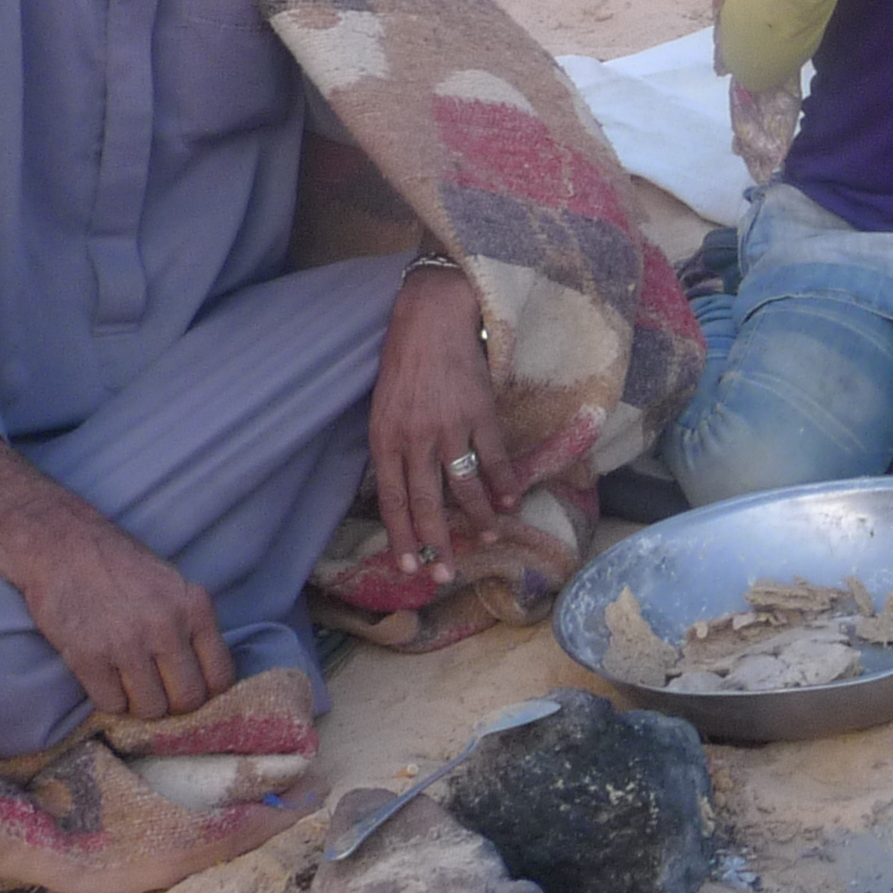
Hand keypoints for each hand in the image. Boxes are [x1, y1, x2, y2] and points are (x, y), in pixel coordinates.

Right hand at [0, 435, 235, 722]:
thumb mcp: (173, 587)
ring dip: (139, 703)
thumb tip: (205, 677)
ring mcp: (127, 644)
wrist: (62, 546)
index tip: (189, 688)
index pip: (221, 677)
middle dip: (173, 703)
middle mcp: (167, 628)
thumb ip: (191, 627)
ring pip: (150, 709)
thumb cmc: (119, 567)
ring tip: (128, 682)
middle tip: (157, 691)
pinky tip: (104, 677)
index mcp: (195, 607)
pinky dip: (108, 698)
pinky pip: (111, 704)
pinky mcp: (88, 657)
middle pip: (187, 699)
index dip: (207, 691)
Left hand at [371, 262, 511, 583]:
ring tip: (488, 536)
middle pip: (426, 502)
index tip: (409, 566)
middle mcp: (414, 438)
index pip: (391, 500)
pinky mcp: (479, 412)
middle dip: (437, 542)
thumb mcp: (382, 408)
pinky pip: (493, 458)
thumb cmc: (403, 363)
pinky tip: (510, 501)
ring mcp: (449, 426)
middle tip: (447, 573)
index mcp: (385, 439)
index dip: (401, 536)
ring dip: (478, 516)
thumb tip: (402, 489)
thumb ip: (391, 448)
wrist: (431, 319)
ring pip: (463, 485)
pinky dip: (503, 483)